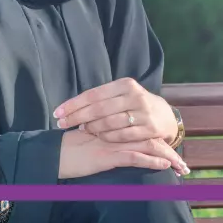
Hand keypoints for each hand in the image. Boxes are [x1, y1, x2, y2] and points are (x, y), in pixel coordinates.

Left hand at [53, 77, 178, 144]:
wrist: (164, 115)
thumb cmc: (135, 104)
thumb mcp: (121, 95)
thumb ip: (101, 99)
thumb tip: (71, 108)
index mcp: (124, 84)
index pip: (93, 94)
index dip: (73, 104)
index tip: (57, 113)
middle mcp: (134, 96)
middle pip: (99, 109)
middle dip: (77, 117)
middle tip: (62, 124)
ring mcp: (143, 113)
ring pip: (109, 123)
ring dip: (92, 128)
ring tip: (82, 130)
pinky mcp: (149, 129)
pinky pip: (122, 136)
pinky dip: (107, 137)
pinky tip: (99, 137)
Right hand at [57, 128, 188, 179]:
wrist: (54, 154)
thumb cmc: (70, 149)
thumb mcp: (92, 140)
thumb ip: (108, 137)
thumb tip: (121, 142)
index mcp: (113, 124)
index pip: (141, 128)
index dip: (159, 140)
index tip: (173, 150)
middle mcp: (116, 130)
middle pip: (149, 136)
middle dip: (169, 150)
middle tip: (184, 165)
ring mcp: (113, 142)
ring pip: (146, 146)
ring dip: (167, 157)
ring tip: (181, 168)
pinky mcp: (108, 155)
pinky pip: (135, 157)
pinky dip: (152, 161)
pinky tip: (164, 166)